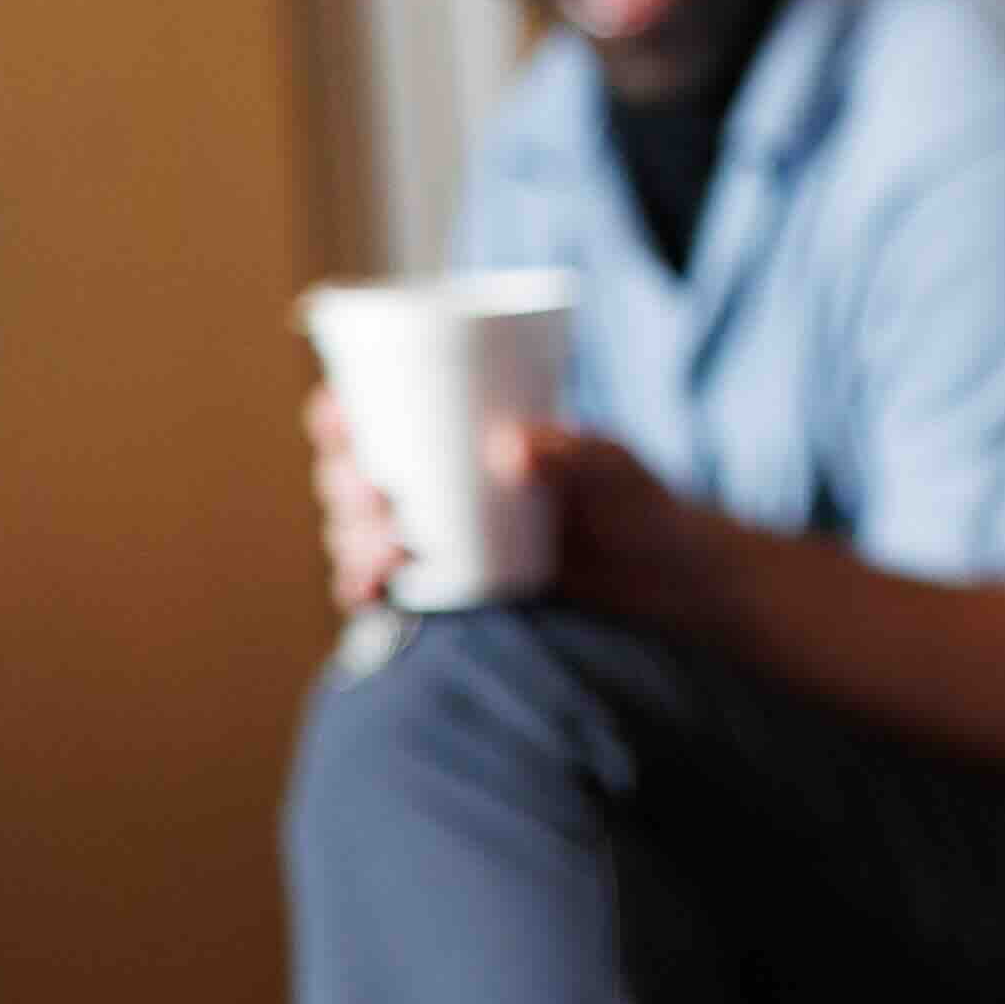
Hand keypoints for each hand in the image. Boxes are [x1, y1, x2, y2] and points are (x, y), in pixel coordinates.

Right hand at [305, 397, 729, 628]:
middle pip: (353, 474)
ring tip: (387, 552)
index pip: (379, 413)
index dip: (339, 415)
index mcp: (459, 435)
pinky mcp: (445, 586)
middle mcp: (435, 483)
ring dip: (352, 538)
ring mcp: (436, 536)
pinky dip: (363, 586)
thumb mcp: (615, 471)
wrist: (666, 580)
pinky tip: (367, 590)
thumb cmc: (639, 505)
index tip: (338, 421)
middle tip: (374, 498)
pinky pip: (384, 585)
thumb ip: (577, 455)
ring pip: (360, 530)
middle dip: (344, 485)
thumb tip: (511, 446)